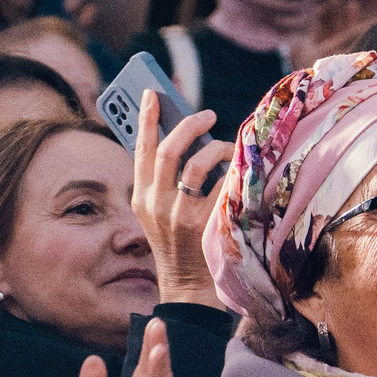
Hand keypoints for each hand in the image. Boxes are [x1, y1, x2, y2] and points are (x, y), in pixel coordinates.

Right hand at [131, 90, 223, 306]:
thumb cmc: (179, 240)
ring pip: (196, 165)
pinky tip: (238, 170)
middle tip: (206, 115)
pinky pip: (221, 186)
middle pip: (168, 150)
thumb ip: (166, 178)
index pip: (139, 149)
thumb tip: (187, 135)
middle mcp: (155, 204)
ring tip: (225, 145)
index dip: (145, 117)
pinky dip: (231, 172)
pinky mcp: (202, 224)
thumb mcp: (160, 210)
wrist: (186, 284)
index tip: (153, 92)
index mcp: (141, 197)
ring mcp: (178, 215)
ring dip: (214, 148)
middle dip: (188, 125)